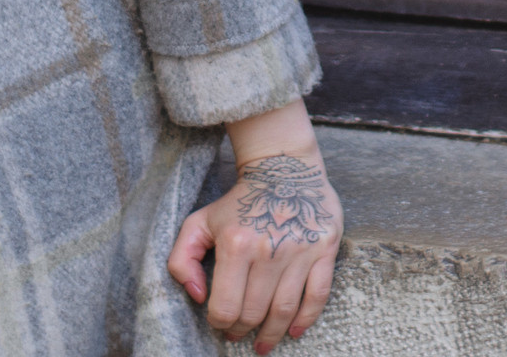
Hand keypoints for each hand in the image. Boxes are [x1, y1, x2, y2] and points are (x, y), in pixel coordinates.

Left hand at [168, 144, 342, 349]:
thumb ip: (182, 260)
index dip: (220, 323)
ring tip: (263, 344)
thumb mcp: (199, 222)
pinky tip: (293, 331)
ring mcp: (300, 250)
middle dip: (243, 330)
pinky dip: (306, 319)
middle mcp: (269, 249)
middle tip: (239, 334)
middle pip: (254, 313)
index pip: (226, 307)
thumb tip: (198, 295)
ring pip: (284, 310)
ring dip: (272, 334)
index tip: (220, 323)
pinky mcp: (324, 247)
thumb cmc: (239, 201)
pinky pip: (317, 294)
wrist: (284, 167)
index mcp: (236, 244)